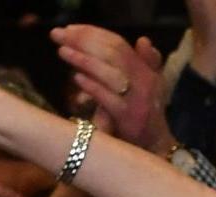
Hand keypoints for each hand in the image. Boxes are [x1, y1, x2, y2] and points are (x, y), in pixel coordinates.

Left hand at [55, 25, 174, 157]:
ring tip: (62, 51)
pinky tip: (76, 78)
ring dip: (84, 60)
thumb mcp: (151, 86)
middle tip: (58, 35)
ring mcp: (137, 99)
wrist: (157, 147)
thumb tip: (144, 40)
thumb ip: (146, 63)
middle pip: (111, 53)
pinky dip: (92, 86)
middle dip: (83, 41)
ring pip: (109, 72)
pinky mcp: (128, 117)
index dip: (93, 33)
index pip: (118, 43)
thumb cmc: (147, 115)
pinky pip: (107, 97)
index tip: (69, 29)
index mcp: (146, 70)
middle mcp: (144, 81)